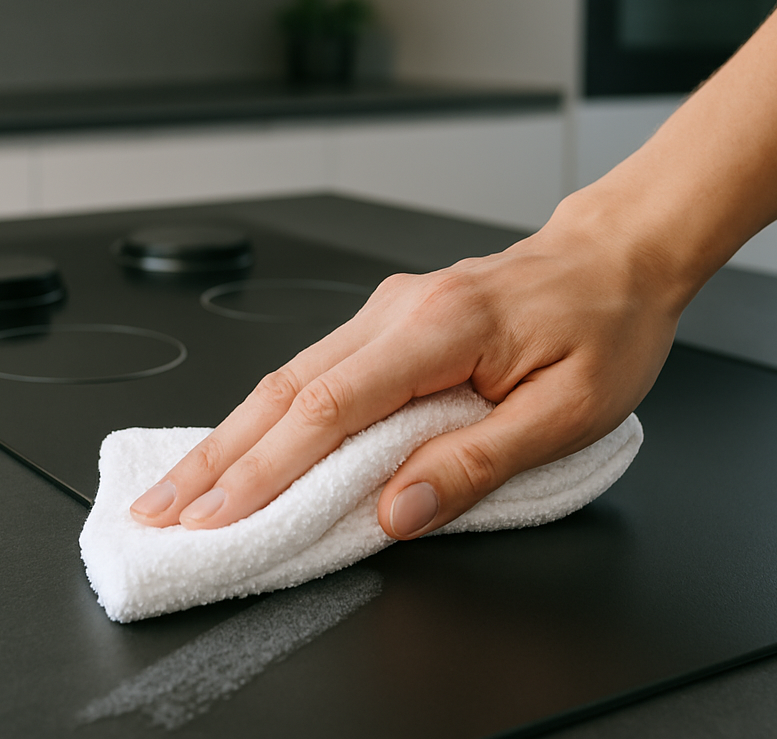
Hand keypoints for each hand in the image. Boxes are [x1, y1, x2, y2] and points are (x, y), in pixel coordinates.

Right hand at [129, 185, 690, 538]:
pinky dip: (273, 413)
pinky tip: (247, 441)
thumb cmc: (602, 326)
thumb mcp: (566, 412)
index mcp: (442, 329)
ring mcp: (390, 308)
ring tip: (186, 484)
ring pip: (292, 376)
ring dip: (234, 434)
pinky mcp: (393, 318)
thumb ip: (477, 462)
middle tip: (162, 509)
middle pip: (286, 388)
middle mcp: (400, 310)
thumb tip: (396, 510)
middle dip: (219, 456)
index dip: (266, 470)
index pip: (330, 409)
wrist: (613, 258)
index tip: (218, 518)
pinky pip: (319, 368)